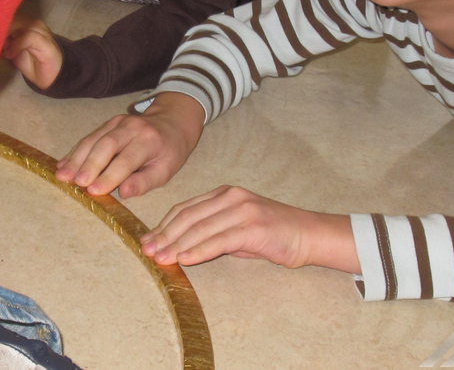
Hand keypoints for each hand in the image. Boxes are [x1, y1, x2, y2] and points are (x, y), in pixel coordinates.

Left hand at [2, 17, 62, 89]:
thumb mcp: (11, 50)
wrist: (50, 77)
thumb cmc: (31, 62)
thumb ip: (2, 40)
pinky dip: (16, 45)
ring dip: (6, 34)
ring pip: (21, 23)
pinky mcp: (46, 43)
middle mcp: (34, 23)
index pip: (7, 14)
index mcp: (25, 23)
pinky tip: (9, 55)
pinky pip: (29, 37)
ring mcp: (42, 32)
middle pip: (13, 16)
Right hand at [54, 92, 204, 197]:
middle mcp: (133, 128)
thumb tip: (122, 192)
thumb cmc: (169, 151)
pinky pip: (89, 137)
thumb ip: (144, 182)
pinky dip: (75, 152)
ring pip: (94, 139)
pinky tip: (63, 166)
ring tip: (62, 176)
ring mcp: (119, 122)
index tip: (94, 191)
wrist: (171, 121)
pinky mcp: (109, 123)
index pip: (127, 160)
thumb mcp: (165, 170)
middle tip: (76, 183)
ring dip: (76, 158)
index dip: (110, 175)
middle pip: (107, 144)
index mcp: (150, 141)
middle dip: (89, 164)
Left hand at [141, 186, 360, 273]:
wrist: (307, 234)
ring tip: (160, 259)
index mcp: (224, 194)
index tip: (147, 242)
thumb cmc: (272, 234)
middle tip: (147, 252)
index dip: (163, 225)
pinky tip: (184, 260)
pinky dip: (199, 250)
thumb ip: (211, 232)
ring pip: (200, 228)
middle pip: (188, 216)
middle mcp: (231, 197)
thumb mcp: (237, 229)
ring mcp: (242, 209)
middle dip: (164, 236)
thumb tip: (178, 247)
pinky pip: (219, 239)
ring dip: (176, 245)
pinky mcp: (252, 226)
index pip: (185, 208)